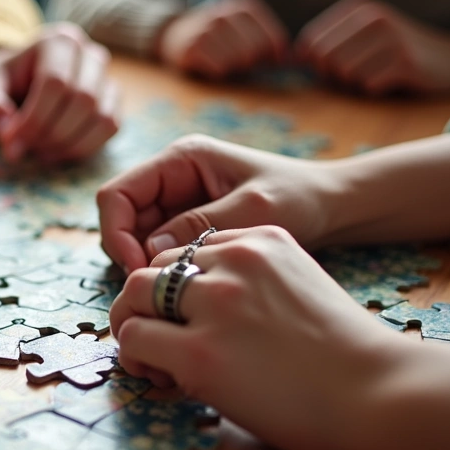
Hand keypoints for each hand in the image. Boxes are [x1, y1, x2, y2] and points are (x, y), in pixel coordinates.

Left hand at [0, 23, 120, 163]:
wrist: (21, 80)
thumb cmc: (4, 82)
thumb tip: (8, 136)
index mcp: (58, 41)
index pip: (56, 82)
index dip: (34, 119)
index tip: (10, 142)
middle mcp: (89, 53)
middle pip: (82, 99)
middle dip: (51, 133)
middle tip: (25, 150)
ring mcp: (106, 76)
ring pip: (101, 115)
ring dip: (69, 144)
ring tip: (39, 153)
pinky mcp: (113, 100)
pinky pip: (111, 127)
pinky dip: (85, 146)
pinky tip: (58, 152)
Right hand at [96, 135, 341, 273]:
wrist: (334, 207)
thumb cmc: (301, 198)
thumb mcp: (255, 210)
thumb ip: (203, 224)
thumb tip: (154, 248)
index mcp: (180, 160)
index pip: (118, 194)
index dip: (116, 232)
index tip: (138, 268)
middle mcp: (172, 179)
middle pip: (121, 218)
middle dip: (129, 253)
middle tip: (155, 288)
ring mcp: (178, 203)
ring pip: (136, 238)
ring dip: (145, 266)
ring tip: (172, 290)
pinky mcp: (189, 227)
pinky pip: (159, 251)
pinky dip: (163, 271)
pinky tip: (184, 288)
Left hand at [111, 226, 403, 449]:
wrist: (382, 394)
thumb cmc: (349, 357)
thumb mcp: (301, 289)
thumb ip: (255, 285)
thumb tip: (204, 312)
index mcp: (261, 240)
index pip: (188, 250)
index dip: (176, 287)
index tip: (188, 320)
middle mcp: (233, 262)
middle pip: (152, 267)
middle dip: (143, 304)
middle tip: (154, 340)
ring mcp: (215, 305)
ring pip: (134, 296)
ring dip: (132, 326)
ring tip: (150, 360)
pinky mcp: (199, 352)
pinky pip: (135, 340)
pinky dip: (136, 360)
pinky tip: (163, 381)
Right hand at [157, 0, 288, 79]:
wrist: (173, 33)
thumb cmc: (216, 39)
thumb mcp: (241, 30)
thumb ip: (264, 42)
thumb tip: (286, 60)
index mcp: (245, 7)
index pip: (274, 39)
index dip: (274, 57)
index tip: (268, 64)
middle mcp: (227, 13)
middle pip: (256, 51)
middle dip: (251, 63)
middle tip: (238, 63)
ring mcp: (209, 28)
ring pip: (238, 61)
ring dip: (232, 68)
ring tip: (221, 61)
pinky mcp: (193, 45)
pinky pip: (219, 69)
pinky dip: (217, 72)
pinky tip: (208, 63)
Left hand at [296, 0, 449, 94]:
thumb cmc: (397, 54)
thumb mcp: (364, 38)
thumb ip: (329, 44)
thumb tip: (292, 58)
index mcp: (359, 7)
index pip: (311, 40)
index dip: (313, 62)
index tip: (329, 69)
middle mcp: (374, 17)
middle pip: (324, 58)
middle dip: (333, 75)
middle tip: (355, 76)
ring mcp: (391, 38)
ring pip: (344, 73)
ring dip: (355, 83)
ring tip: (375, 75)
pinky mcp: (405, 62)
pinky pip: (367, 85)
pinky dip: (374, 89)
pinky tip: (391, 81)